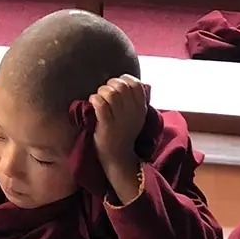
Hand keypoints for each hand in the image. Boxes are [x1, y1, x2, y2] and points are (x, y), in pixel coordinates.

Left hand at [91, 75, 149, 202]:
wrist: (118, 158)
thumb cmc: (124, 135)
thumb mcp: (137, 118)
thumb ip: (140, 101)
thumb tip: (146, 84)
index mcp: (141, 109)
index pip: (136, 84)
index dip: (124, 80)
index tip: (116, 86)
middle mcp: (133, 112)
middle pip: (122, 86)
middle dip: (109, 85)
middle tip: (104, 93)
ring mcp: (120, 119)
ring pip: (111, 93)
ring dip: (101, 92)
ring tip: (98, 98)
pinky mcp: (107, 125)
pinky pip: (101, 104)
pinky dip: (94, 99)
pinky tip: (92, 103)